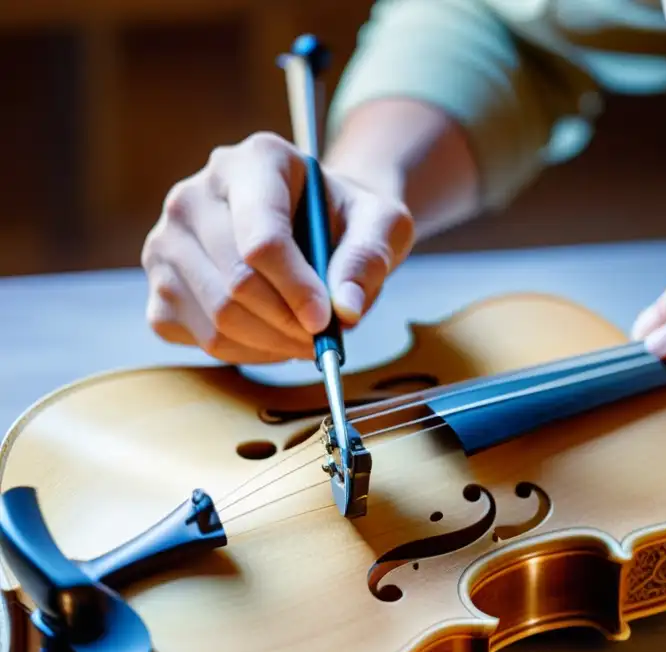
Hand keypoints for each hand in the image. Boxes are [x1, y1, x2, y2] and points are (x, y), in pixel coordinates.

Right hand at [142, 131, 414, 363]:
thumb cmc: (347, 220)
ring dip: (272, 344)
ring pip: (217, 318)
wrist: (314, 224)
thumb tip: (346, 311)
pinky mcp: (159, 285)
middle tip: (325, 337)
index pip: (262, 239)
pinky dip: (246, 352)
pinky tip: (273, 335)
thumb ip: (370, 259)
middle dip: (290, 323)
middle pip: (237, 283)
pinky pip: (200, 339)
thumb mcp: (381, 224)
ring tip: (305, 337)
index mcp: (254, 162)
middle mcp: (195, 195)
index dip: (297, 288)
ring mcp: (167, 241)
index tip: (328, 319)